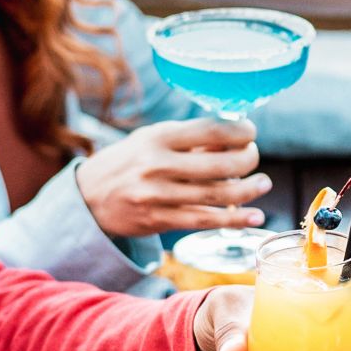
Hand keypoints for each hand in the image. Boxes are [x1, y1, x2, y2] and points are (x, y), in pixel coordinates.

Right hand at [75, 118, 270, 238]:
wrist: (87, 197)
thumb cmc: (128, 163)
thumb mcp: (151, 140)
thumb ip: (189, 140)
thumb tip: (234, 139)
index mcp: (158, 137)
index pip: (211, 130)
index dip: (239, 132)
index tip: (250, 133)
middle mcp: (158, 164)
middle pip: (220, 165)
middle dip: (247, 160)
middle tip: (254, 158)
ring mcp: (158, 195)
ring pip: (217, 195)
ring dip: (249, 190)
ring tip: (263, 184)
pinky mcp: (159, 220)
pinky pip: (205, 220)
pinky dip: (234, 219)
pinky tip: (254, 216)